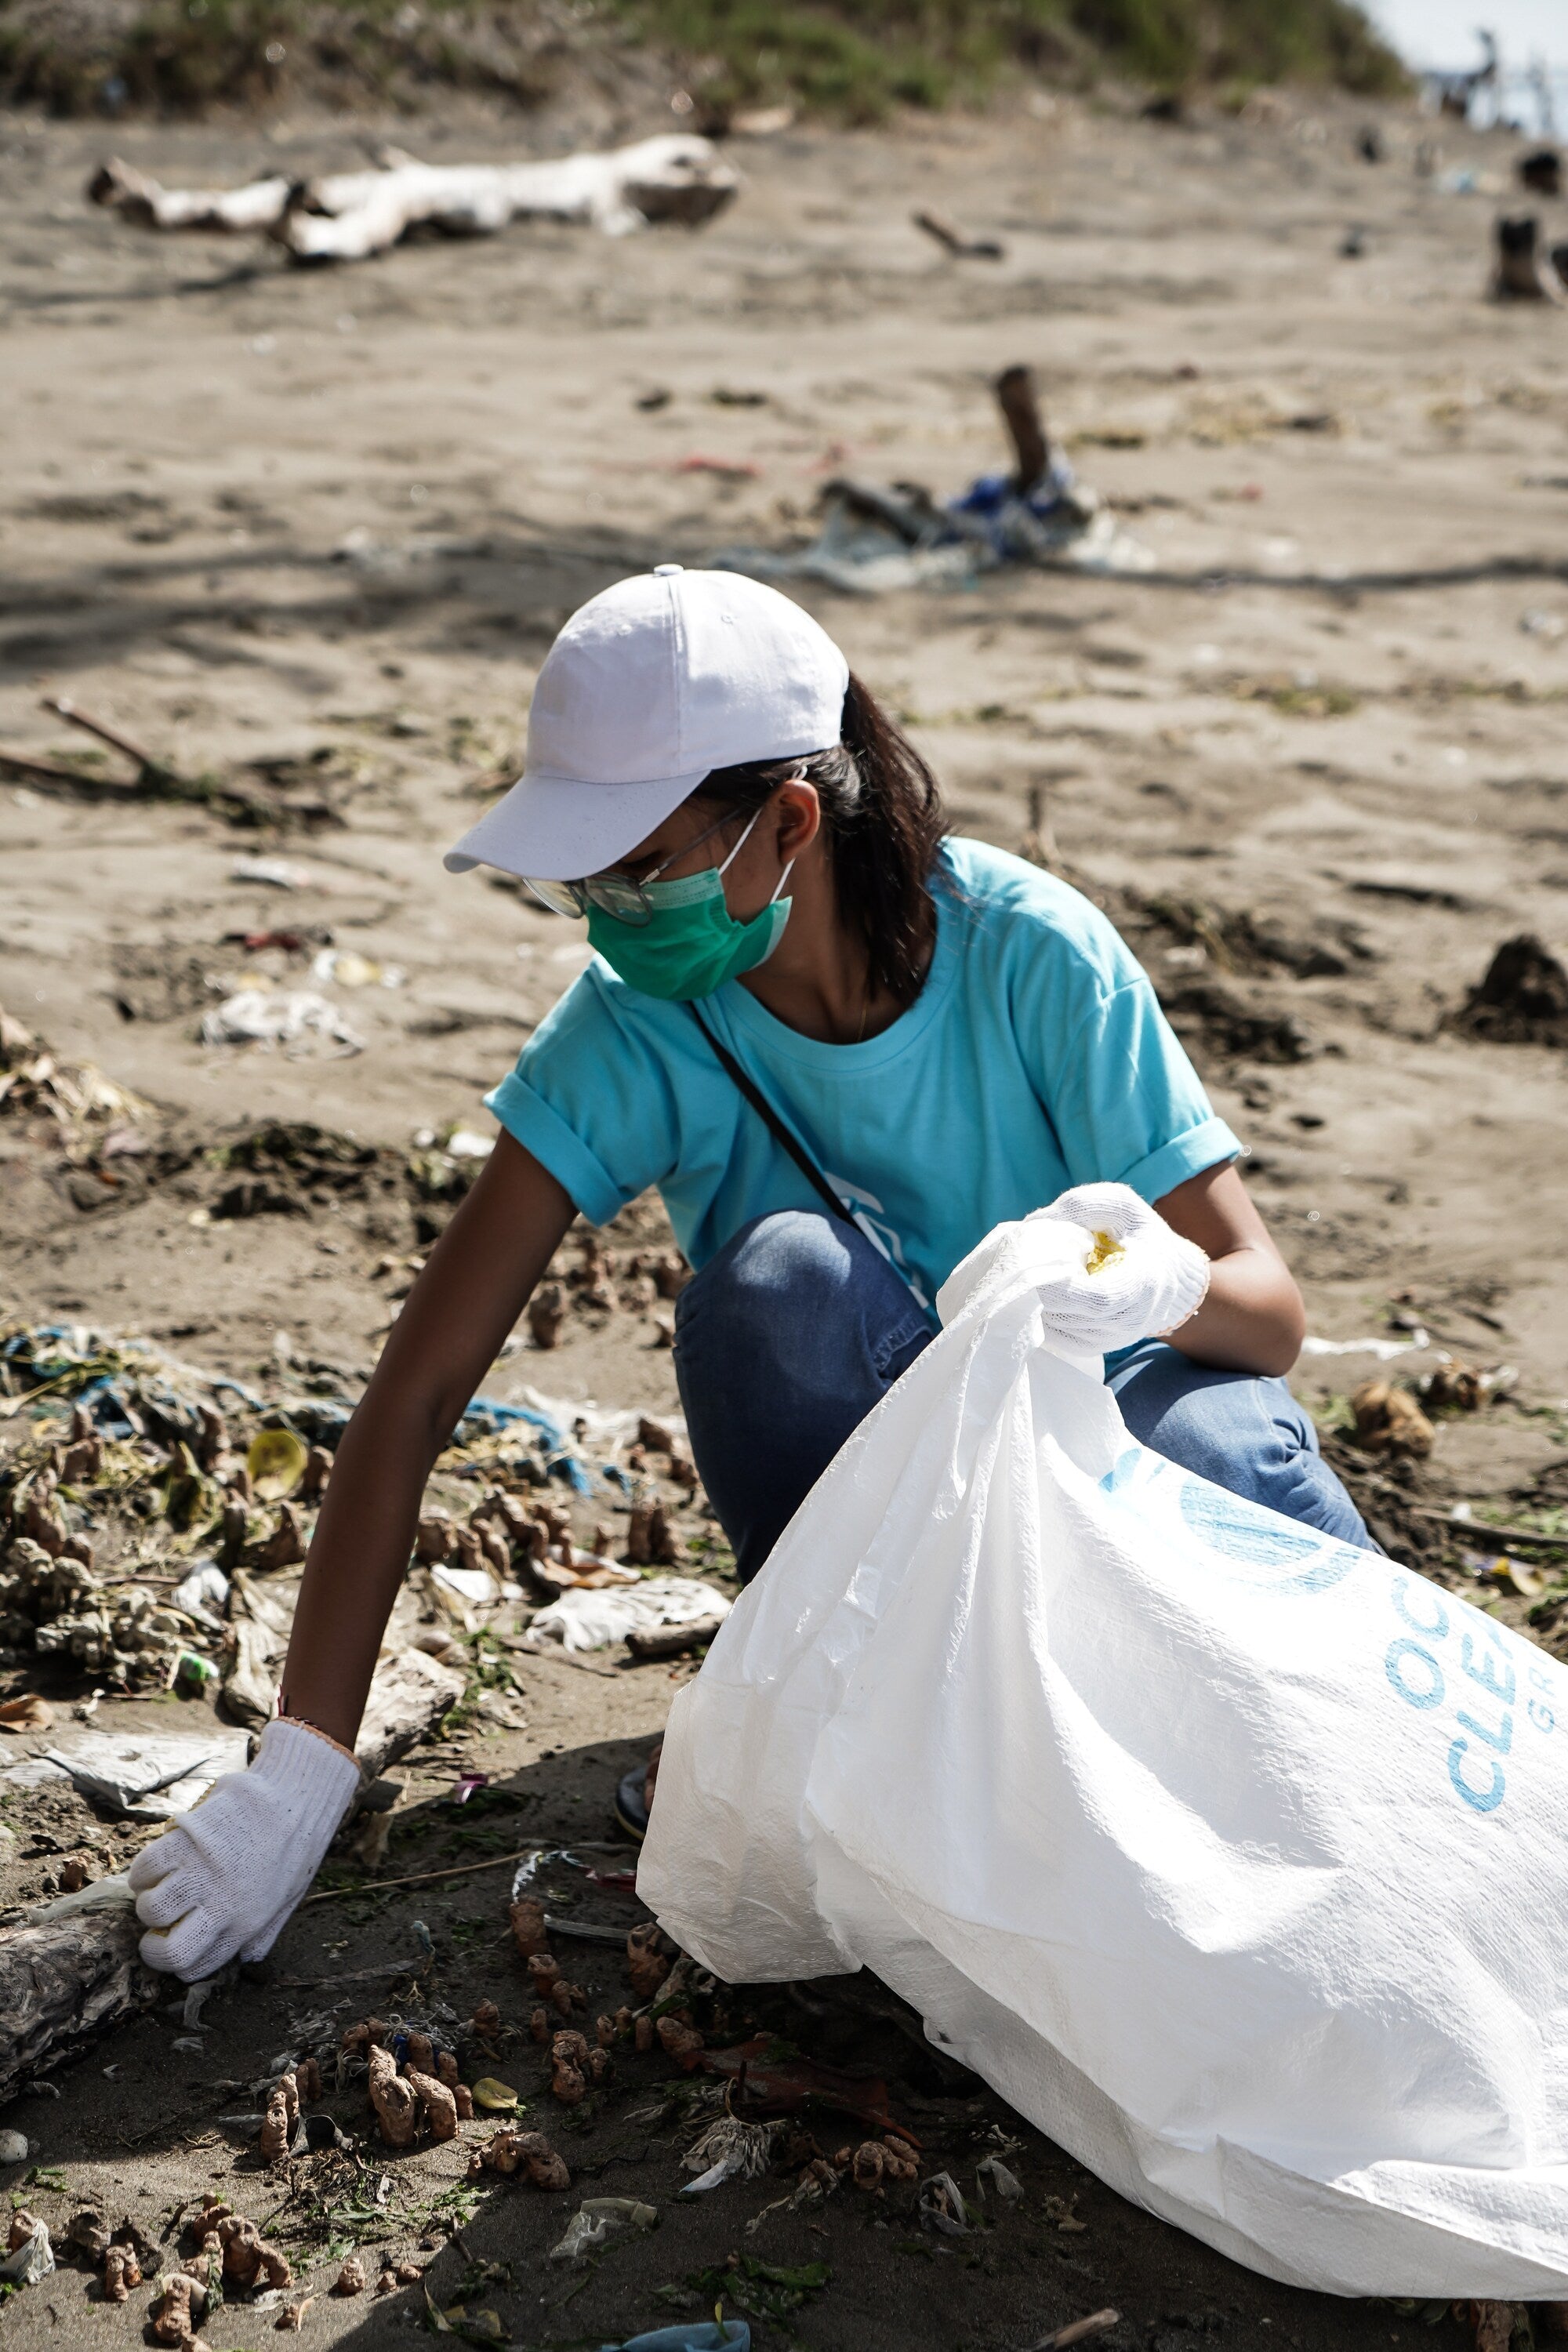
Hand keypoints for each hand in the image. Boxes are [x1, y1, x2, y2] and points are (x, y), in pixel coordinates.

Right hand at [128, 1718, 360, 1981]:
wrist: (297, 1798)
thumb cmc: (295, 1848)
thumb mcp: (286, 1900)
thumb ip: (263, 1932)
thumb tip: (245, 1958)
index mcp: (244, 1924)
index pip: (192, 1966)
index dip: (175, 1962)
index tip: (171, 1943)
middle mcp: (220, 1905)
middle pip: (167, 1950)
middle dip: (153, 1946)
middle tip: (158, 1927)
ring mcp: (200, 1872)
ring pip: (151, 1908)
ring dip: (149, 1902)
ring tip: (161, 1889)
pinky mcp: (185, 1840)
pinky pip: (145, 1868)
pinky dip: (142, 1873)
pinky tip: (155, 1868)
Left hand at [1030, 1181, 1209, 1353]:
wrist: (1167, 1273)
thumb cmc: (1139, 1232)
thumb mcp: (1119, 1205)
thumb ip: (1080, 1205)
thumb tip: (1031, 1224)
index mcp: (1141, 1284)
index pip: (1096, 1300)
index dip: (1059, 1287)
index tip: (1035, 1262)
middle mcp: (1129, 1321)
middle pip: (1069, 1315)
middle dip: (1037, 1289)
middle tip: (1020, 1262)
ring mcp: (1110, 1340)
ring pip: (1056, 1329)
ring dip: (1033, 1301)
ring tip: (1030, 1273)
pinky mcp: (1093, 1347)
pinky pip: (1055, 1337)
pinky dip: (1038, 1314)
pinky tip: (1040, 1291)